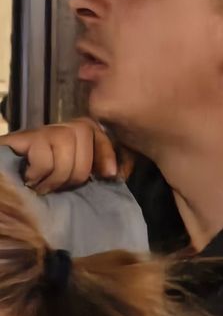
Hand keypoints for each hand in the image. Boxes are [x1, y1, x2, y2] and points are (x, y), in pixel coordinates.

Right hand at [1, 118, 123, 192]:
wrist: (5, 186)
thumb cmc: (42, 188)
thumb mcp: (74, 181)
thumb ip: (95, 174)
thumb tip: (119, 174)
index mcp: (75, 138)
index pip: (99, 129)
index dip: (108, 151)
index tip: (111, 176)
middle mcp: (58, 127)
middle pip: (83, 131)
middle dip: (78, 169)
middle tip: (60, 187)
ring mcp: (39, 131)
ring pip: (64, 141)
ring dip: (57, 175)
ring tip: (43, 186)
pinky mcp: (21, 138)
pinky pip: (44, 156)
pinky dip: (38, 174)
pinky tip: (29, 180)